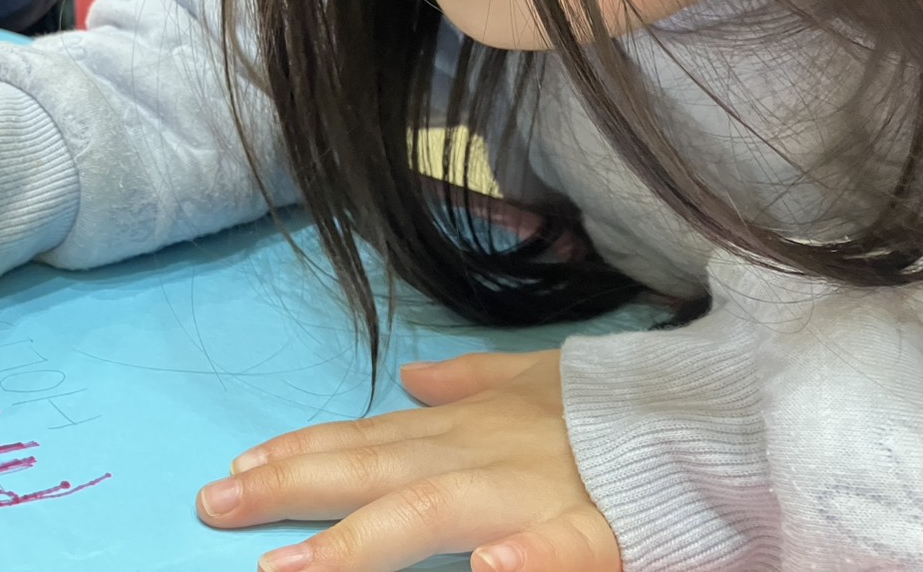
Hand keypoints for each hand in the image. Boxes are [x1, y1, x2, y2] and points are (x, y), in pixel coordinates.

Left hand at [196, 351, 619, 571]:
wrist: (712, 413)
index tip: (239, 466)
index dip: (302, 452)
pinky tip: (483, 568)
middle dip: (292, 488)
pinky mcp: (598, 531)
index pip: (368, 437)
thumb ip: (471, 378)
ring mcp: (534, 492)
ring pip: (432, 511)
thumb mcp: (539, 379)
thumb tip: (411, 375)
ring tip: (289, 567)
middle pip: (373, 469)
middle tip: (215, 504)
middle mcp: (483, 453)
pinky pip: (560, 549)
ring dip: (359, 541)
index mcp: (469, 425)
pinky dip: (523, 559)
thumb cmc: (619, 409)